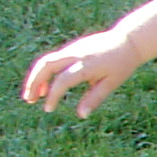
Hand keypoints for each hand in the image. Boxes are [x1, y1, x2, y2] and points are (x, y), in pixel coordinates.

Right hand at [22, 29, 143, 117]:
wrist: (128, 41)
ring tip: (33, 96)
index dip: (53, 96)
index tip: (48, 109)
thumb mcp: (111, 83)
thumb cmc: (121, 64)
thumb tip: (82, 115)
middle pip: (46, 65)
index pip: (63, 81)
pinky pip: (52, 60)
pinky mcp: (71, 48)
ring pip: (46, 61)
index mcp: (87, 65)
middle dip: (34, 83)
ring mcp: (71, 49)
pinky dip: (44, 73)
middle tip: (29, 100)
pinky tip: (46, 88)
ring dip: (36, 78)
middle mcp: (75, 55)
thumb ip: (95, 98)